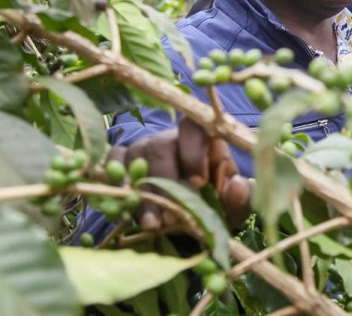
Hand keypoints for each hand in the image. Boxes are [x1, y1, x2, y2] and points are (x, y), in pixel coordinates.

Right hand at [106, 118, 251, 229]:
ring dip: (144, 193)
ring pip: (136, 157)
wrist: (184, 217)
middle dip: (166, 182)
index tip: (199, 183)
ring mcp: (143, 147)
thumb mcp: (230, 207)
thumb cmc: (211, 204)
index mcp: (202, 140)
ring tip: (152, 224)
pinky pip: (112, 161)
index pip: (195, 127)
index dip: (195, 152)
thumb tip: (237, 184)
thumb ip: (239, 198)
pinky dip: (115, 180)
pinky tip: (124, 204)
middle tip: (172, 214)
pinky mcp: (121, 160)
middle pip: (161, 146)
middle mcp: (170, 138)